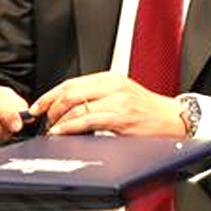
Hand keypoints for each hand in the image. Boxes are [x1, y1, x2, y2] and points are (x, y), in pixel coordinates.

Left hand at [32, 72, 182, 135]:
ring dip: (58, 120)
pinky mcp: (121, 116)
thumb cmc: (147, 111)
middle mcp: (114, 86)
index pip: (72, 82)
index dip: (49, 95)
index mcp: (112, 78)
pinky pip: (87, 120)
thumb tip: (66, 106)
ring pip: (76, 106)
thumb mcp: (121, 95)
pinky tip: (62, 132)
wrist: (172, 120)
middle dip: (50, 107)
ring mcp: (118, 100)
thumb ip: (97, 96)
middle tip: (44, 119)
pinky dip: (69, 127)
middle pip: (70, 92)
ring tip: (53, 128)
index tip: (37, 106)